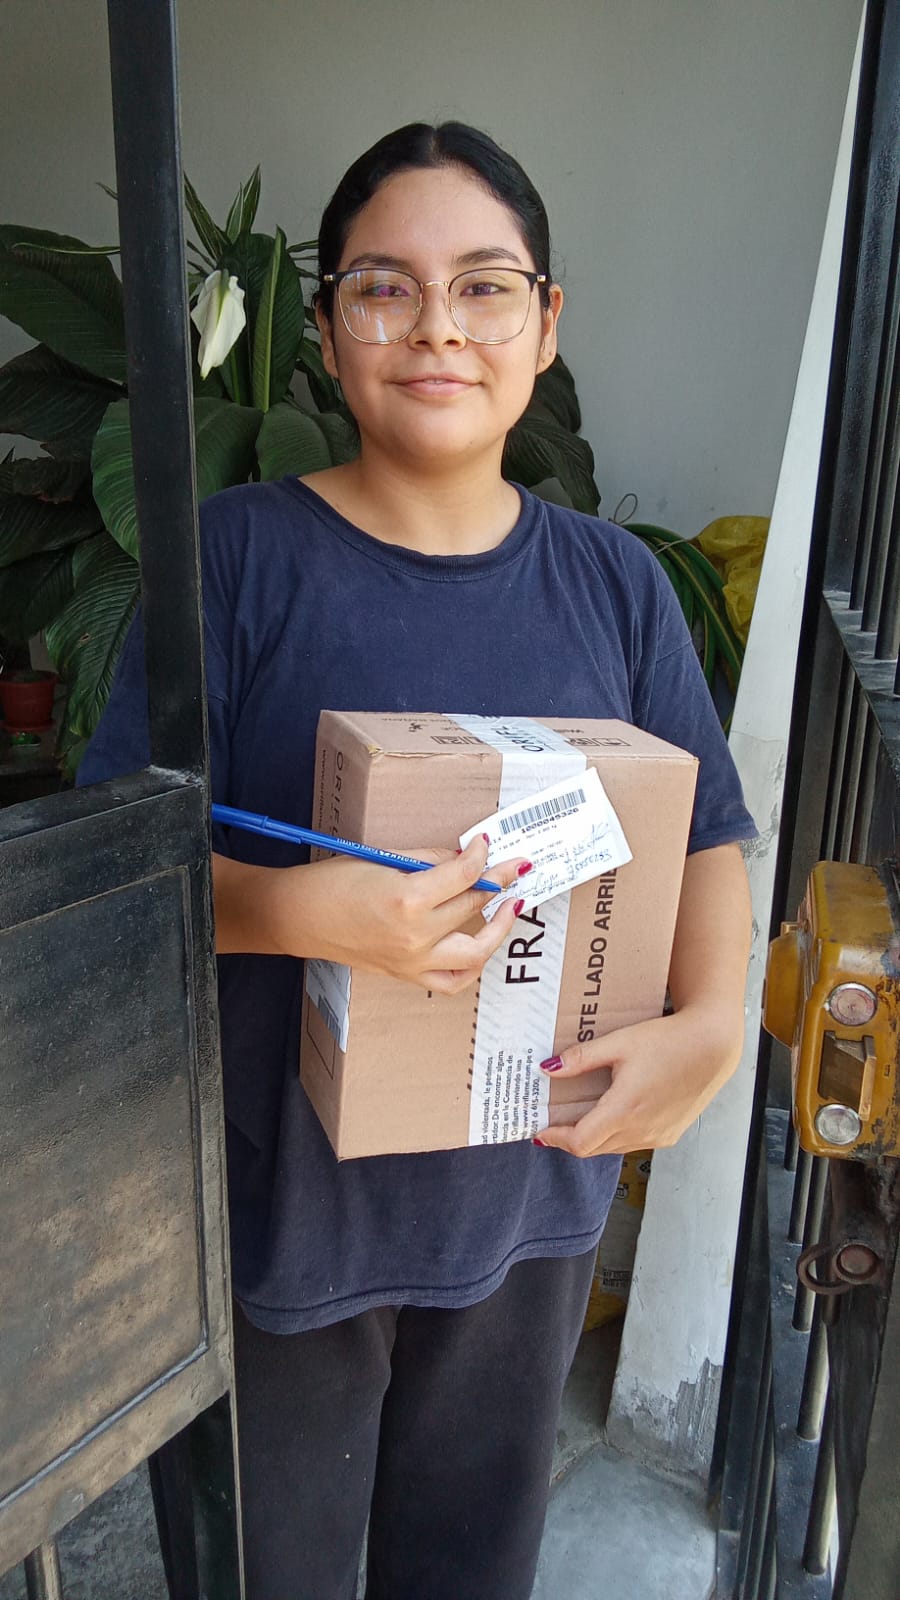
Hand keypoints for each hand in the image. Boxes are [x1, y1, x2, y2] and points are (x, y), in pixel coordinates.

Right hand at [271, 833, 530, 994]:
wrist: (298, 917)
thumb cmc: (333, 883)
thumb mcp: (384, 859)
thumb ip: (429, 860)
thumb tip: (464, 857)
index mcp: (408, 898)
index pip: (464, 874)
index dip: (481, 854)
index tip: (487, 844)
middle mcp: (415, 935)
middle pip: (473, 905)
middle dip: (498, 881)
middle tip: (512, 867)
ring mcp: (413, 961)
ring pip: (476, 951)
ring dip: (499, 928)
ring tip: (509, 908)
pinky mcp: (407, 975)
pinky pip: (454, 980)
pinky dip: (474, 964)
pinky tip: (483, 945)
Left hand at [535, 1004, 743, 1157]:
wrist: (712, 1046)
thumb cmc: (668, 1041)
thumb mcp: (619, 1043)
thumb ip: (581, 1058)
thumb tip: (548, 1068)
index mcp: (624, 1110)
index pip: (579, 1143)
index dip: (555, 1140)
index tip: (540, 1131)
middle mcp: (641, 1131)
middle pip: (593, 1149)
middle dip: (570, 1138)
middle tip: (554, 1121)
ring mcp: (657, 1136)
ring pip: (613, 1147)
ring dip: (594, 1137)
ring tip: (581, 1114)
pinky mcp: (669, 1135)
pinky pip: (633, 1143)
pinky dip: (616, 1134)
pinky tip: (614, 1112)